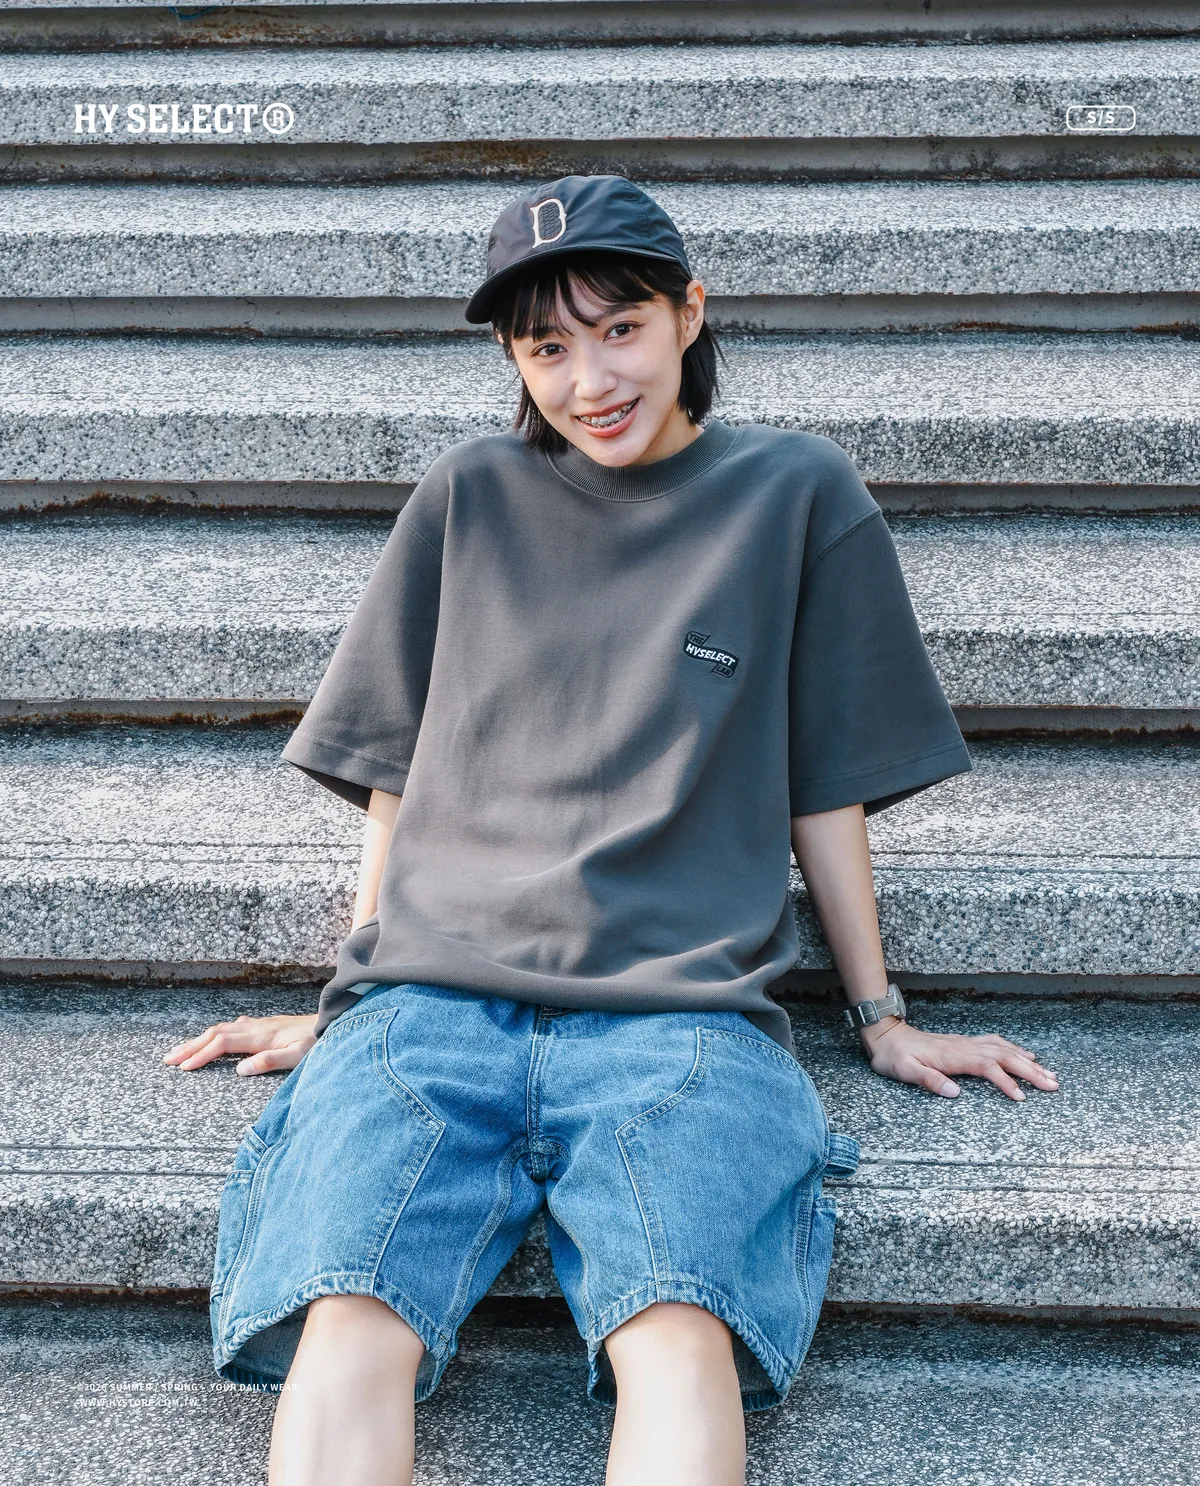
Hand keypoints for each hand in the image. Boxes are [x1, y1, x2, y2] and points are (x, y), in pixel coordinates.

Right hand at [162, 1013, 318, 1075]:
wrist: (334, 1021)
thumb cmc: (317, 1042)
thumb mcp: (297, 1056)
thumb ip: (269, 1061)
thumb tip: (239, 1070)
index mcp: (260, 1036)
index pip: (222, 1044)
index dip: (201, 1055)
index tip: (183, 1069)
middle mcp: (256, 1027)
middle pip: (215, 1033)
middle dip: (190, 1046)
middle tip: (167, 1059)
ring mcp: (260, 1024)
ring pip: (222, 1029)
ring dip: (200, 1039)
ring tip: (182, 1051)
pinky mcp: (265, 1025)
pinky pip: (233, 1027)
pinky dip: (217, 1034)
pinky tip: (216, 1038)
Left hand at [858, 1018, 1058, 1101]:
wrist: (886, 1035)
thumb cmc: (894, 1056)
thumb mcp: (904, 1071)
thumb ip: (929, 1080)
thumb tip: (954, 1093)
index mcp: (953, 1056)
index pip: (987, 1067)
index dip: (1006, 1082)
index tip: (1021, 1097)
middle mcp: (965, 1046)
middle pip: (1004, 1056)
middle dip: (1031, 1071)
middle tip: (1053, 1085)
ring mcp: (966, 1043)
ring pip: (1004, 1049)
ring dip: (1028, 1061)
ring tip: (1049, 1074)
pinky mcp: (965, 1043)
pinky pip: (996, 1043)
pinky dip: (1015, 1049)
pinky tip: (1026, 1054)